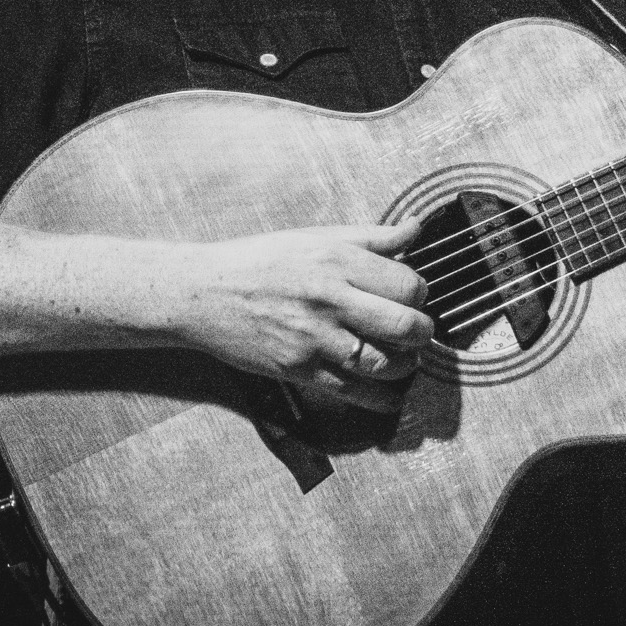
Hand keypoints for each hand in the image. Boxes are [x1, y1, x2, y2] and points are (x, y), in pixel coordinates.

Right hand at [172, 218, 430, 412]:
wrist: (203, 293)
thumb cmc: (259, 261)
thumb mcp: (316, 236)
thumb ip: (372, 236)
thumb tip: (415, 228)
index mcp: (338, 261)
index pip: (408, 284)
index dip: (421, 294)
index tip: (413, 297)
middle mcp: (330, 299)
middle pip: (405, 325)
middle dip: (422, 333)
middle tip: (418, 332)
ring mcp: (314, 338)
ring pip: (385, 364)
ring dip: (406, 366)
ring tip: (404, 358)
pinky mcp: (298, 369)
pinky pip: (354, 392)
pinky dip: (382, 397)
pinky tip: (388, 391)